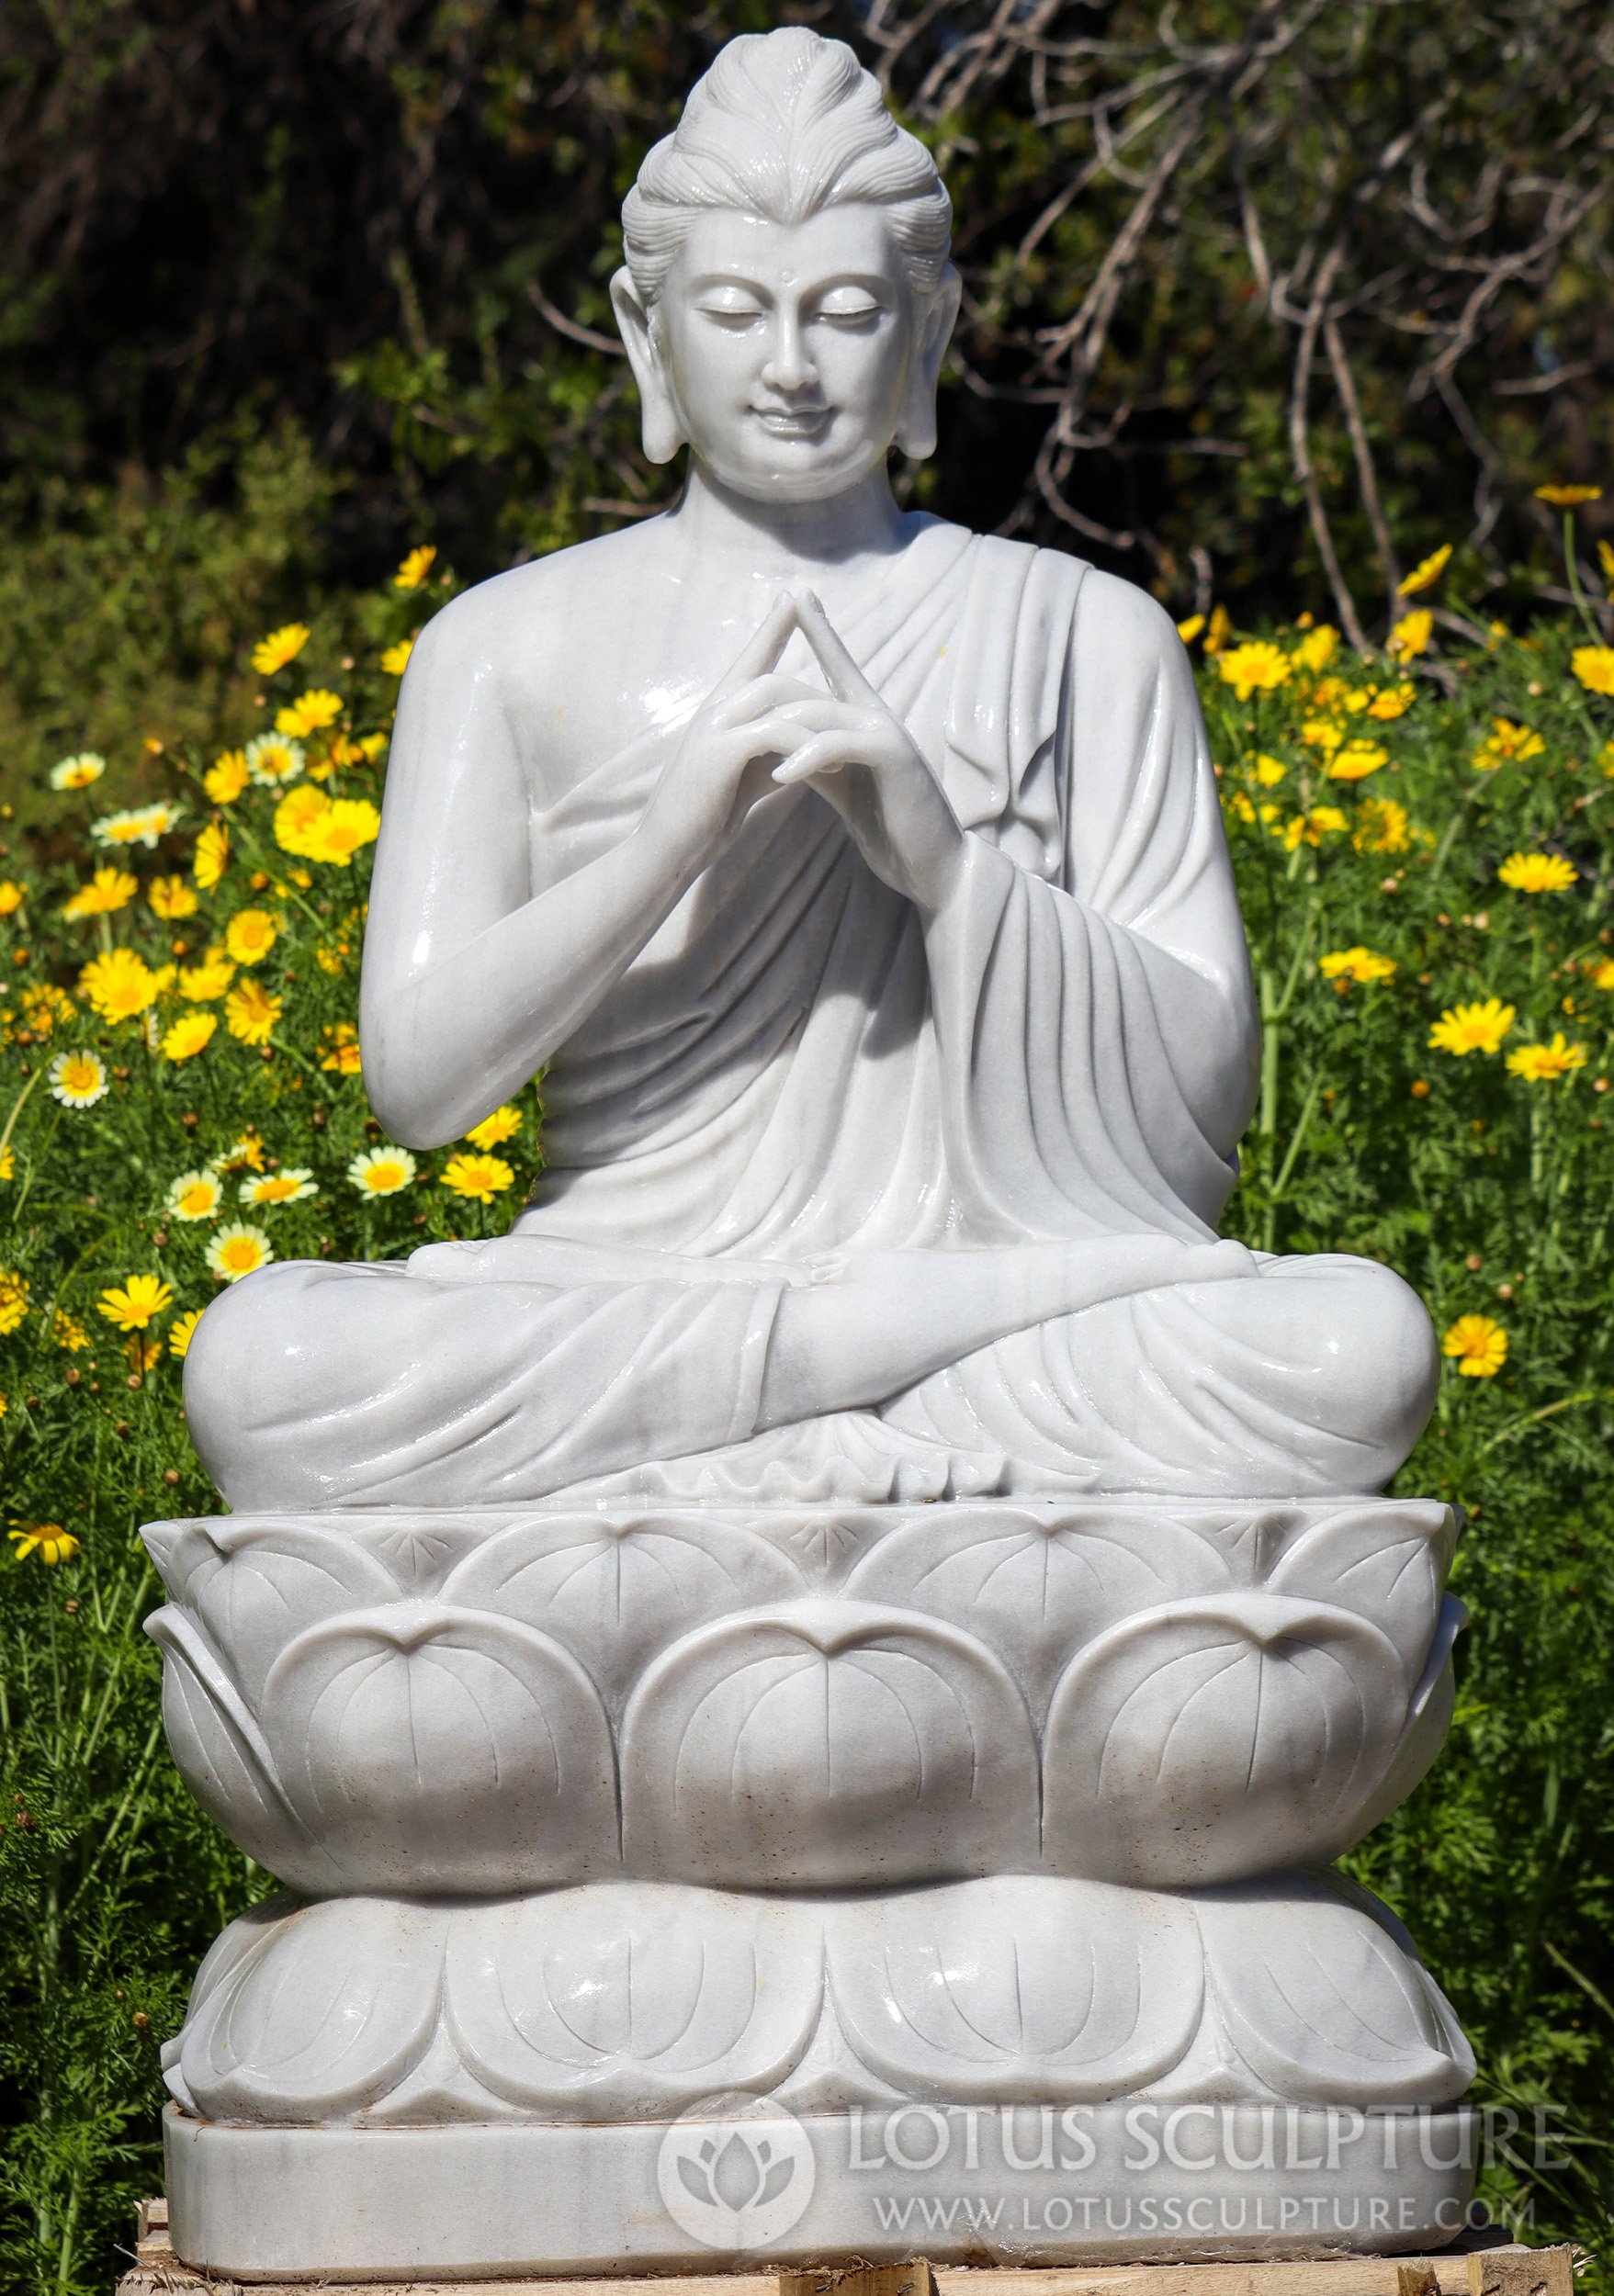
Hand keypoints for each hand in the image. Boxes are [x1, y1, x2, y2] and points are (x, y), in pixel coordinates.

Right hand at [638, 594, 826, 875]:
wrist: (665, 852)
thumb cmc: (702, 821)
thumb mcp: (741, 781)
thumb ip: (767, 757)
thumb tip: (800, 749)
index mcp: (717, 715)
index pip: (748, 661)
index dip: (770, 630)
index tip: (793, 600)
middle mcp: (712, 712)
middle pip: (763, 669)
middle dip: (797, 656)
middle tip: (830, 664)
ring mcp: (713, 728)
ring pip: (774, 697)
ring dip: (814, 721)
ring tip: (843, 749)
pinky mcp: (720, 752)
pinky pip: (775, 733)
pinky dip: (804, 749)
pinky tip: (825, 768)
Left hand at [770, 590, 967, 914]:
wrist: (932, 864)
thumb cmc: (891, 828)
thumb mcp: (845, 787)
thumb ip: (818, 759)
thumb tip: (782, 744)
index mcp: (865, 722)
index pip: (837, 667)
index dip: (819, 630)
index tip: (796, 595)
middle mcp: (878, 716)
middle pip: (818, 683)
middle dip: (782, 676)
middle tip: (746, 673)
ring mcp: (888, 732)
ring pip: (821, 711)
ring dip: (779, 730)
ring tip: (746, 746)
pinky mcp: (893, 756)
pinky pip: (838, 743)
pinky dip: (805, 757)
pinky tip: (781, 774)